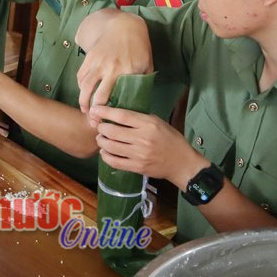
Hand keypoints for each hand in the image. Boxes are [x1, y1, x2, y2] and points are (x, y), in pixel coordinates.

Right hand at [75, 11, 152, 122]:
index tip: (109, 122)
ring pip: (85, 86)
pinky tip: (83, 94)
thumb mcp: (147, 63)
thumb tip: (139, 101)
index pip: (118, 98)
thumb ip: (142, 81)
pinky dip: (81, 87)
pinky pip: (81, 75)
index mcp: (128, 71)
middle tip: (94, 122)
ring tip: (85, 111)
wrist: (124, 25)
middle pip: (98, 96)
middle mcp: (111, 68)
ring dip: (83, 101)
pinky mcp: (90, 57)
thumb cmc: (139, 46)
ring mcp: (98, 62)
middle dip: (94, 112)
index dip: (112, 112)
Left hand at [91, 106, 208, 186]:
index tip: (95, 109)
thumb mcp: (159, 123)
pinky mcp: (137, 167)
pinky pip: (114, 161)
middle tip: (99, 127)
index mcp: (148, 124)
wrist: (182, 163)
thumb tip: (118, 114)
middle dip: (101, 128)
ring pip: (111, 146)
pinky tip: (105, 152)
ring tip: (101, 139)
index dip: (105, 112)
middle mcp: (142, 139)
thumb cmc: (171, 140)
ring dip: (101, 141)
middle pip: (112, 131)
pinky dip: (106, 156)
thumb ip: (140, 118)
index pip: (122, 116)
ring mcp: (139, 154)